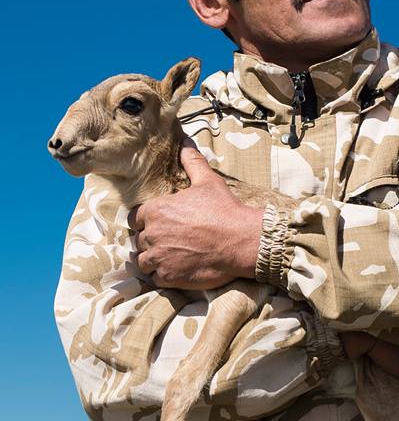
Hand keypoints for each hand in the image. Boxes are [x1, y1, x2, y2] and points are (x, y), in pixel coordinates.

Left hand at [131, 143, 263, 289]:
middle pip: (139, 241)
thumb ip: (192, 162)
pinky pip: (155, 278)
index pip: (135, 218)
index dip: (146, 221)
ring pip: (143, 262)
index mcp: (156, 210)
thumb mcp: (208, 182)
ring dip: (152, 260)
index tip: (159, 225)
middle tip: (168, 242)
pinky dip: (163, 276)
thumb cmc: (224, 210)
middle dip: (150, 242)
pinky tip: (176, 270)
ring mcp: (159, 257)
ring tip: (168, 258)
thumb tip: (185, 142)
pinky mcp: (169, 276)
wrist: (242, 241)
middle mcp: (152, 234)